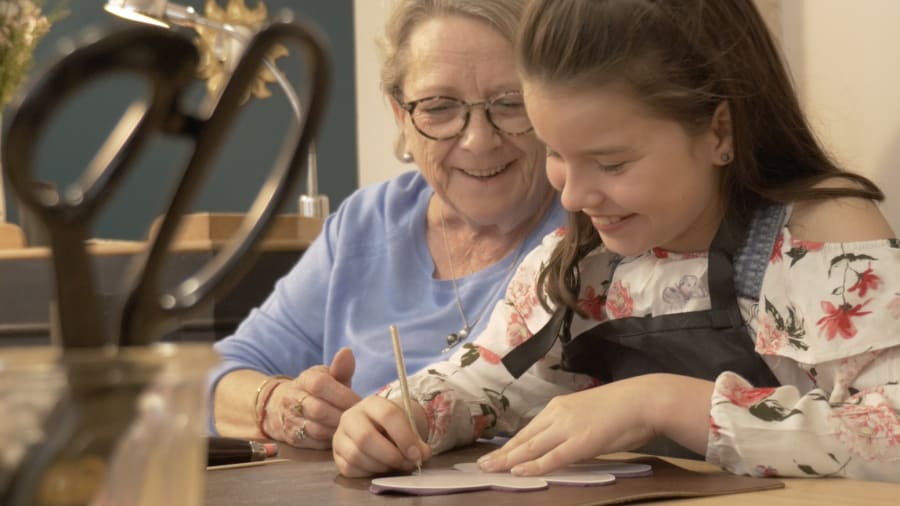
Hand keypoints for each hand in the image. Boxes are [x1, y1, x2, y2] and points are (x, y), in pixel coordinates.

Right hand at [264, 347, 361, 448]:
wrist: (279, 407)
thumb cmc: (315, 391)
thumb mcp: (326, 376)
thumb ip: (340, 368)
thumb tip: (347, 351)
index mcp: (305, 380)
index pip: (321, 385)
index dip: (343, 395)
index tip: (361, 403)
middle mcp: (293, 399)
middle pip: (319, 410)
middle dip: (342, 415)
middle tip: (360, 420)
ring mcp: (290, 420)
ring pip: (317, 429)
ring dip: (337, 430)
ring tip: (353, 429)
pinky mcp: (292, 439)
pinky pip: (314, 443)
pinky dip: (330, 441)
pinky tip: (342, 438)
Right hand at [332, 395, 431, 476]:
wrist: (375, 428)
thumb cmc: (392, 427)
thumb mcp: (406, 427)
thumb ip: (416, 441)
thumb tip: (422, 455)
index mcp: (372, 403)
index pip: (388, 415)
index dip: (404, 437)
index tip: (416, 454)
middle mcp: (350, 417)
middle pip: (366, 437)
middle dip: (390, 455)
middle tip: (406, 464)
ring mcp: (340, 436)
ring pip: (356, 456)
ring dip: (380, 466)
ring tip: (394, 465)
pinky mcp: (336, 455)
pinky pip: (349, 468)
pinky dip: (368, 472)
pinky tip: (379, 468)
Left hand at [477, 374, 712, 475]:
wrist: (645, 400)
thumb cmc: (625, 409)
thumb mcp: (590, 415)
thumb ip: (574, 428)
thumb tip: (565, 443)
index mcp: (560, 406)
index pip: (529, 430)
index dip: (510, 444)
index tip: (494, 454)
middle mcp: (558, 414)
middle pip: (524, 438)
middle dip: (502, 453)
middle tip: (482, 464)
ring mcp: (568, 427)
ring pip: (531, 447)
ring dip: (508, 460)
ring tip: (490, 469)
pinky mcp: (580, 441)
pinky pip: (552, 457)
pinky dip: (533, 466)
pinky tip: (517, 472)